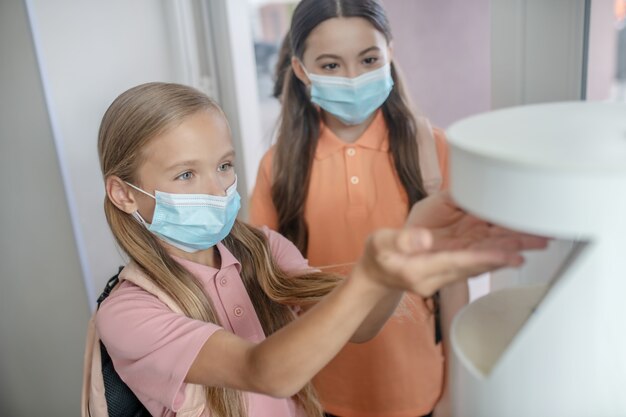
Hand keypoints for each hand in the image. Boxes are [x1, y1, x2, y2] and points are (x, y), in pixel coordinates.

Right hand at [355, 192, 547, 296]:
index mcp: (421, 270)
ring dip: (507, 253)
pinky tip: (512, 245)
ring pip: (481, 263)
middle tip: (538, 243)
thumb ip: (401, 240)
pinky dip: (495, 253)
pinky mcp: (449, 268)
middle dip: (508, 254)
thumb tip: (426, 238)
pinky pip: (475, 261)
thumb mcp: (380, 244)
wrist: (377, 274)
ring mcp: (445, 275)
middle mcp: (438, 276)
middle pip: (478, 264)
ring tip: (535, 242)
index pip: (458, 263)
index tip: (510, 254)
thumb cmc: (378, 256)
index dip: (485, 257)